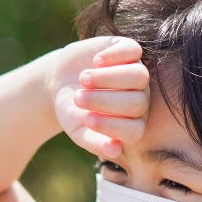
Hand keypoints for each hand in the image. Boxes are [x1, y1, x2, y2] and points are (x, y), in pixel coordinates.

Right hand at [45, 36, 148, 158]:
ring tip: (84, 79)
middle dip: (104, 100)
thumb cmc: (72, 110)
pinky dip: (114, 56)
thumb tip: (114, 151)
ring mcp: (136, 73)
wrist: (61, 81)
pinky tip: (95, 61)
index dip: (112, 126)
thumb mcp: (78, 130)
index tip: (87, 120)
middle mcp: (140, 98)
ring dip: (109, 78)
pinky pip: (133, 51)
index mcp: (132, 123)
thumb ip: (94, 143)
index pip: (134, 130)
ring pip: (139, 76)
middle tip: (78, 98)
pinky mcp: (128, 51)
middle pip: (137, 102)